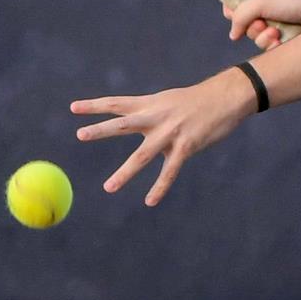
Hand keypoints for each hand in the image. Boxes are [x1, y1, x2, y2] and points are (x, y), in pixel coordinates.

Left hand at [71, 70, 258, 205]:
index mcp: (150, 104)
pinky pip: (169, 172)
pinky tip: (150, 201)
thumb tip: (136, 121)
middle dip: (101, 130)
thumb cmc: (197, 101)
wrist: (227, 97)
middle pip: (123, 124)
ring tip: (108, 188)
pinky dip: (159, 188)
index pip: (117, 103)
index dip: (95, 105)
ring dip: (124, 173)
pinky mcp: (186, 146)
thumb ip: (150, 113)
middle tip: (80, 134)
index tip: (73, 107)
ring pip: (142, 156)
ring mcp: (170, 133)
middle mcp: (156, 117)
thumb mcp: (168, 101)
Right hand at [227, 0, 300, 48]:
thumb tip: (233, 34)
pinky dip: (273, 45)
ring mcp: (275, 22)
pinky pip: (269, 46)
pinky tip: (281, 41)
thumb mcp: (261, 0)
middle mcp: (265, 6)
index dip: (232, 10)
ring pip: (256, 37)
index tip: (233, 16)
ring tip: (276, 32)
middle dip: (252, 27)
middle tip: (263, 23)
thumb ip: (240, 15)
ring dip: (263, 37)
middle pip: (244, 23)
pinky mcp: (284, 36)